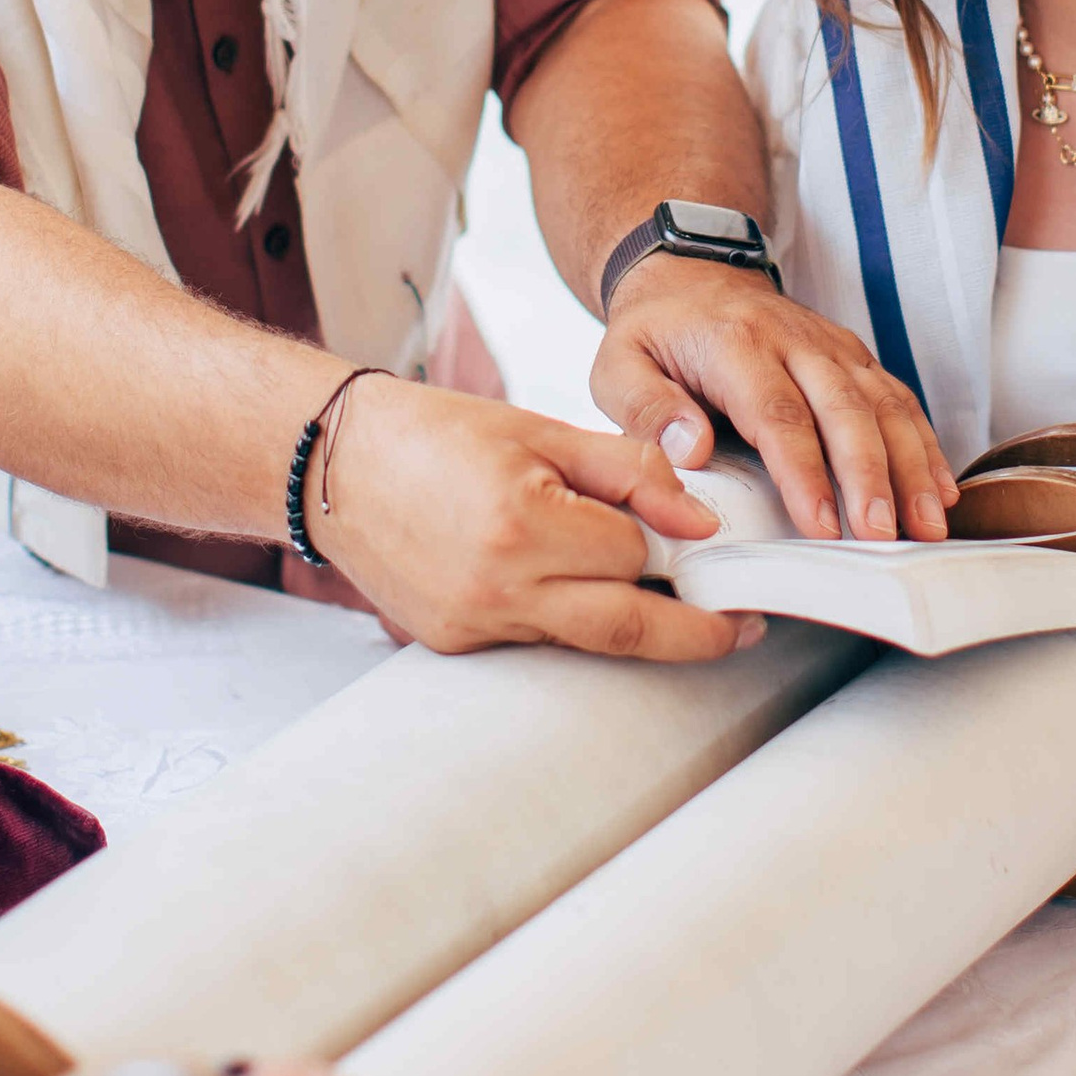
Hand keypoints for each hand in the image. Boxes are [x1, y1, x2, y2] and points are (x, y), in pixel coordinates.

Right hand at [314, 373, 748, 663]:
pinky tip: (576, 590)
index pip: (634, 553)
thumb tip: (700, 522)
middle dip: (695, 632)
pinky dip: (571, 619)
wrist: (335, 464)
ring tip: (672, 602)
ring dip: (634, 623)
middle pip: (627, 628)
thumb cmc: (434, 435)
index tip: (713, 549)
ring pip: (585, 639)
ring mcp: (473, 625)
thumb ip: (629, 472)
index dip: (674, 546)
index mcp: (521, 524)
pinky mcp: (456, 644)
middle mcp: (497, 589)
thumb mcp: (540, 431)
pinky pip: (539, 642)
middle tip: (740, 627)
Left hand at [591, 261, 959, 544]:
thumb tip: (693, 453)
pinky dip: (924, 445)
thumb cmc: (654, 334)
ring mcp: (831, 347)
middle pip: (844, 410)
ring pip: (884, 403)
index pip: (777, 414)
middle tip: (882, 535)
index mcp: (735, 345)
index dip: (804, 473)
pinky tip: (939, 490)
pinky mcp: (853, 358)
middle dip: (870, 477)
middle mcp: (794, 341)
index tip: (821, 526)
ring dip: (910, 466)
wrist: (690, 274)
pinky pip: (898, 398)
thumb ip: (648, 411)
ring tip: (926, 525)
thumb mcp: (618, 367)